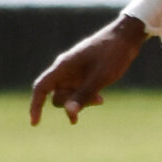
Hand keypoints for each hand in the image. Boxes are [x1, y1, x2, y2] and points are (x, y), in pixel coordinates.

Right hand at [28, 17, 148, 124]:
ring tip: (101, 100)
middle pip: (57, 96)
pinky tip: (100, 99)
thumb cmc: (113, 54)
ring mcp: (75, 73)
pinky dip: (87, 97)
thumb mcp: (100, 77)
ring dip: (81, 102)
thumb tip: (68, 113)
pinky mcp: (85, 74)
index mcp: (63, 67)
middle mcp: (65, 70)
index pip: (41, 88)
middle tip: (95, 101)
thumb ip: (84, 95)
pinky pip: (79, 92)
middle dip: (71, 105)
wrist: (127, 37)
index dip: (35, 105)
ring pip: (70, 96)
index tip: (35, 123)